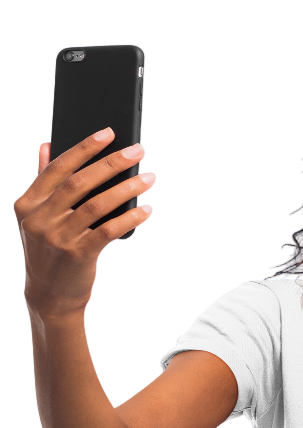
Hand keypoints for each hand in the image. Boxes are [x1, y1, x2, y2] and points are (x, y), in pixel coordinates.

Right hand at [14, 128, 154, 316]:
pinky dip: (130, 218)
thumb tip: (47, 145)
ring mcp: (57, 237)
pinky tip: (146, 210)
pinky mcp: (77, 255)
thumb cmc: (49, 249)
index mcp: (27, 203)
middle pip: (79, 182)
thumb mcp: (37, 216)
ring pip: (97, 205)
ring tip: (149, 179)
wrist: (49, 294)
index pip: (58, 167)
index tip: (109, 132)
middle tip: (138, 151)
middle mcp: (38, 218)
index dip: (84, 147)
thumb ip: (42, 182)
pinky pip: (108, 231)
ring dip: (127, 189)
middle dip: (111, 163)